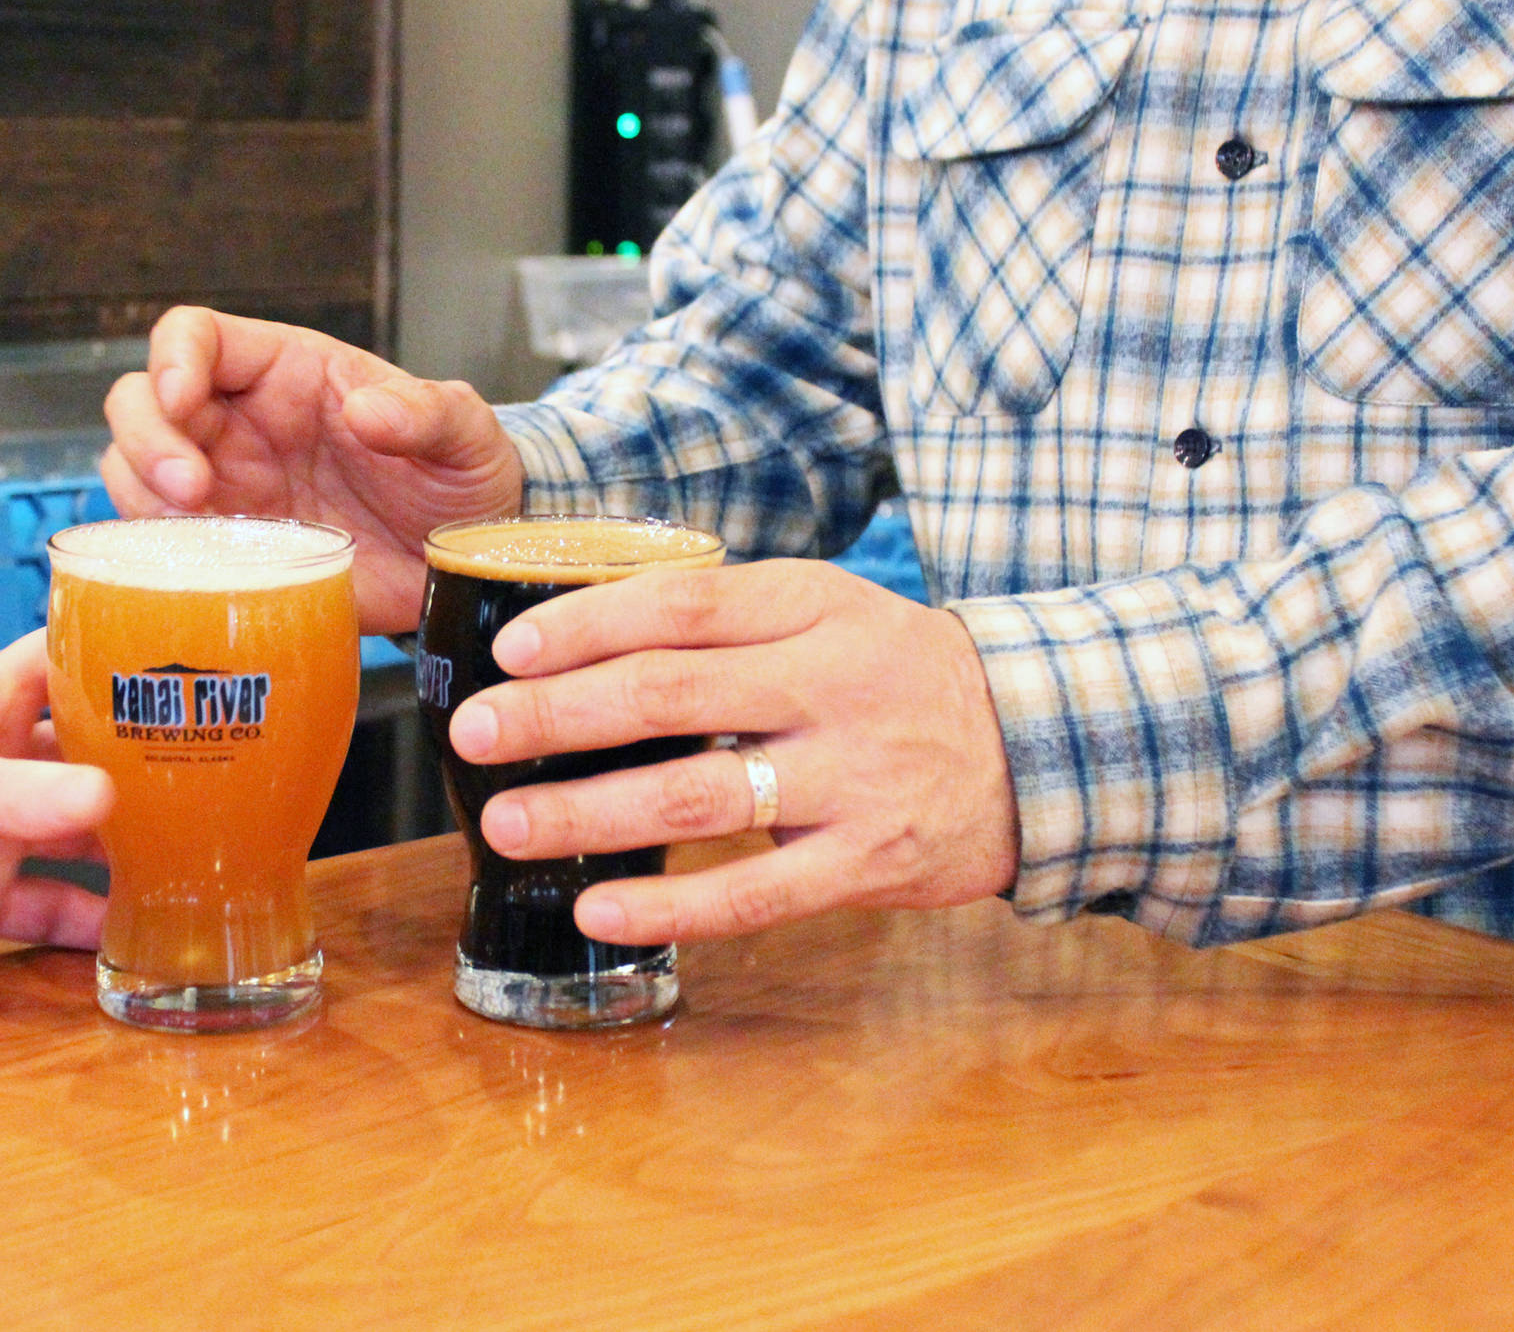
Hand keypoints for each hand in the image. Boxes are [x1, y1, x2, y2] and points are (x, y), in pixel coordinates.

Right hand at [102, 306, 524, 632]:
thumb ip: (427, 413)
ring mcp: (228, 486)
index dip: (174, 358)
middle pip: (140, 400)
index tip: (184, 399)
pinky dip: (157, 552)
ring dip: (142, 496)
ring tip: (196, 531)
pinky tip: (196, 568)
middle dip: (145, 437)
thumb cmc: (460, 480)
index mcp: (287, 370)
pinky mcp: (228, 550)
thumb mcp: (465, 435)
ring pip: (132, 469)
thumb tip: (366, 411)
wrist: (461, 563)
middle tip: (190, 490)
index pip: (196, 335)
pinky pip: (161, 543)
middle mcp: (241, 423)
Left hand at [445, 560, 1019, 942]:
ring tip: (508, 825)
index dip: (585, 624)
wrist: (1039, 745)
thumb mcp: (828, 610)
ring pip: (698, 795)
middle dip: (556, 716)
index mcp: (812, 605)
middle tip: (474, 733)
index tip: (508, 649)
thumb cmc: (897, 673)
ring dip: (588, 812)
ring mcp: (852, 779)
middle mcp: (831, 684)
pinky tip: (598, 909)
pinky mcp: (869, 862)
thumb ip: (723, 618)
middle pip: (669, 695)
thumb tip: (579, 636)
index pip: (680, 604)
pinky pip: (754, 894)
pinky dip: (669, 905)